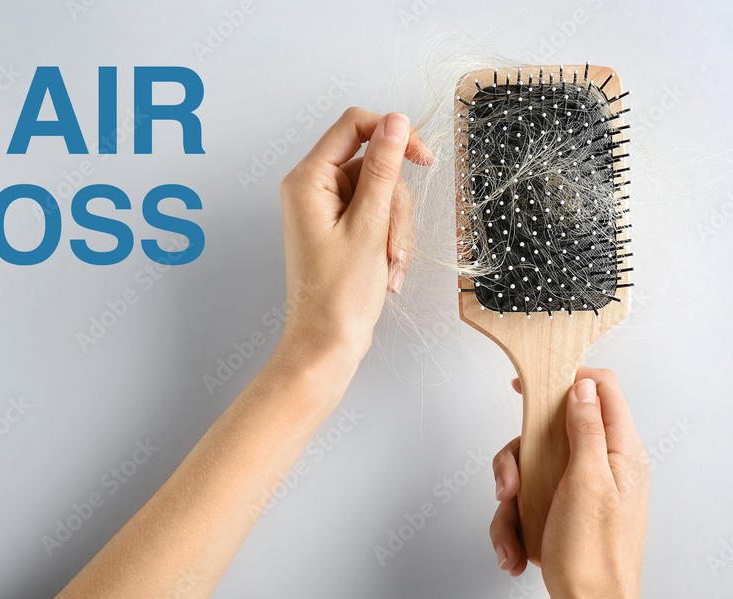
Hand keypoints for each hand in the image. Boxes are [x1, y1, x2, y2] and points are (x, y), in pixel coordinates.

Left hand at [276, 107, 432, 370]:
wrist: (326, 342)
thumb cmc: (338, 295)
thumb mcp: (369, 226)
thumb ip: (382, 169)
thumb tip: (395, 121)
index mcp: (309, 180)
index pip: (354, 125)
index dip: (393, 134)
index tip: (424, 159)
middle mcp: (314, 188)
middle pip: (375, 164)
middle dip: (396, 204)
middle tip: (392, 244)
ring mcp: (328, 209)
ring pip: (383, 193)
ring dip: (396, 229)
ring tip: (390, 266)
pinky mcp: (342, 228)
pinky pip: (379, 216)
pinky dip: (391, 241)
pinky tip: (389, 271)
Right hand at [489, 368, 649, 598]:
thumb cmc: (594, 558)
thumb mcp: (588, 483)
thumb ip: (586, 430)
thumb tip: (582, 388)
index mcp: (622, 453)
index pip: (600, 392)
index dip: (564, 381)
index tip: (527, 388)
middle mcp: (604, 468)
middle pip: (551, 433)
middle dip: (520, 460)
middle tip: (509, 486)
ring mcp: (583, 492)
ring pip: (532, 470)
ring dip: (512, 502)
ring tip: (510, 532)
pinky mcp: (564, 515)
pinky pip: (529, 503)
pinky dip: (515, 525)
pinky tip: (515, 552)